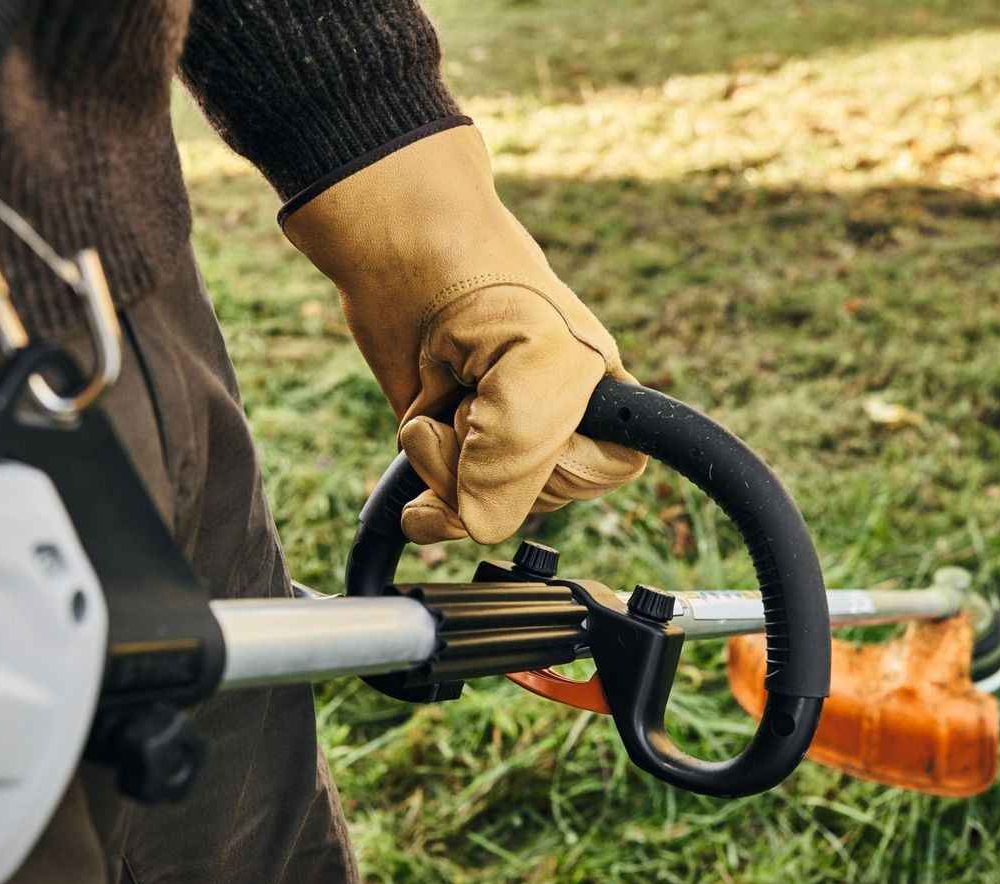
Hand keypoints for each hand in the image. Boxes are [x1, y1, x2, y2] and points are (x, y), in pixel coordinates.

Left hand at [283, 123, 644, 543]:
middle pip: (538, 496)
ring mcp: (498, 434)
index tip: (519, 411)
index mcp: (604, 391)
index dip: (560, 458)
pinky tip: (417, 487)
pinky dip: (430, 508)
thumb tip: (478, 523)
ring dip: (447, 465)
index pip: (606, 471)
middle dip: (492, 456)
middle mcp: (557, 418)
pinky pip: (448, 510)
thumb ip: (522, 455)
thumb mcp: (535, 362)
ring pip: (483, 505)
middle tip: (470, 394)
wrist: (394, 242)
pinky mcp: (449, 443)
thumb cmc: (477, 273)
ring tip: (439, 400)